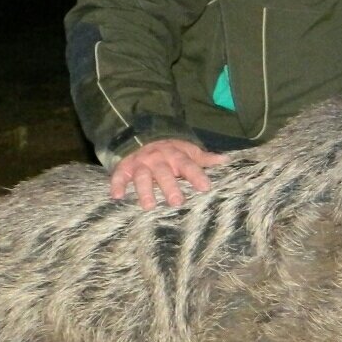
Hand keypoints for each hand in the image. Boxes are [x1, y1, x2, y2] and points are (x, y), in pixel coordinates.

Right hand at [110, 138, 227, 209]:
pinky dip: (117, 184)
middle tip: (177, 202)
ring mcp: (140, 163)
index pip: (188, 165)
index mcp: (175, 155)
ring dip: (145, 191)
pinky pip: (118, 175)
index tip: (205, 187)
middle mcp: (158, 159)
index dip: (196, 175)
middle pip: (164, 173)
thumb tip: (225, 160)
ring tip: (149, 207)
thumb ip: (204, 158)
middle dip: (170, 187)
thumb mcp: (187, 151)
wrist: (142, 135)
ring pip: (142, 176)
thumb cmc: (170, 150)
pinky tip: (117, 196)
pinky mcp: (124, 167)